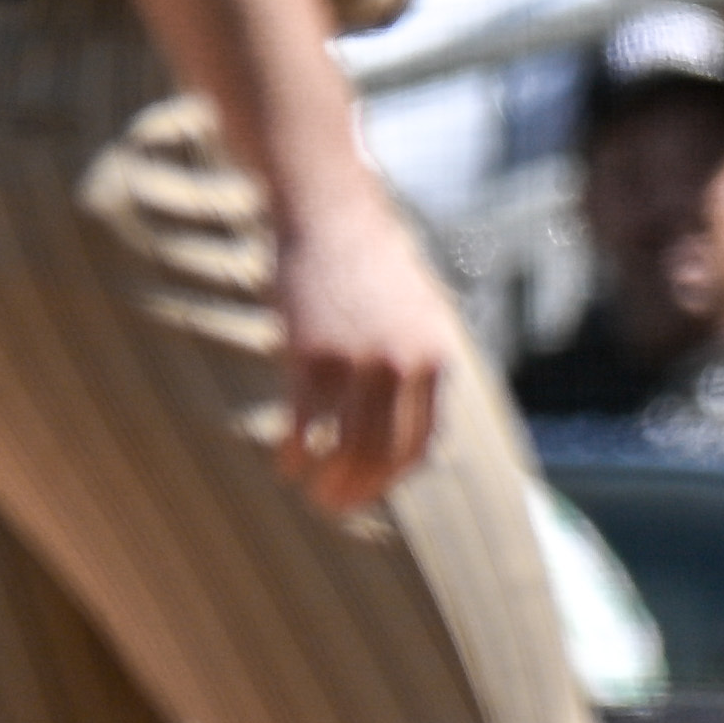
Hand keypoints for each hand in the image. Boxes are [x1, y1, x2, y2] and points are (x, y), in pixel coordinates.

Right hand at [266, 191, 458, 517]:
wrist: (332, 216)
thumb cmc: (373, 268)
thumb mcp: (421, 315)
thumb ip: (422, 366)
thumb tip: (417, 423)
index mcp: (438, 359)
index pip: (424, 443)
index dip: (396, 476)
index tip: (374, 489)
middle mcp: (406, 366)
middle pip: (385, 455)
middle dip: (360, 490)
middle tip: (336, 506)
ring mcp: (359, 362)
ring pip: (346, 449)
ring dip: (327, 482)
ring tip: (311, 493)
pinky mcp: (312, 356)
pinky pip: (304, 426)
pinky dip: (293, 453)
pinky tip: (285, 462)